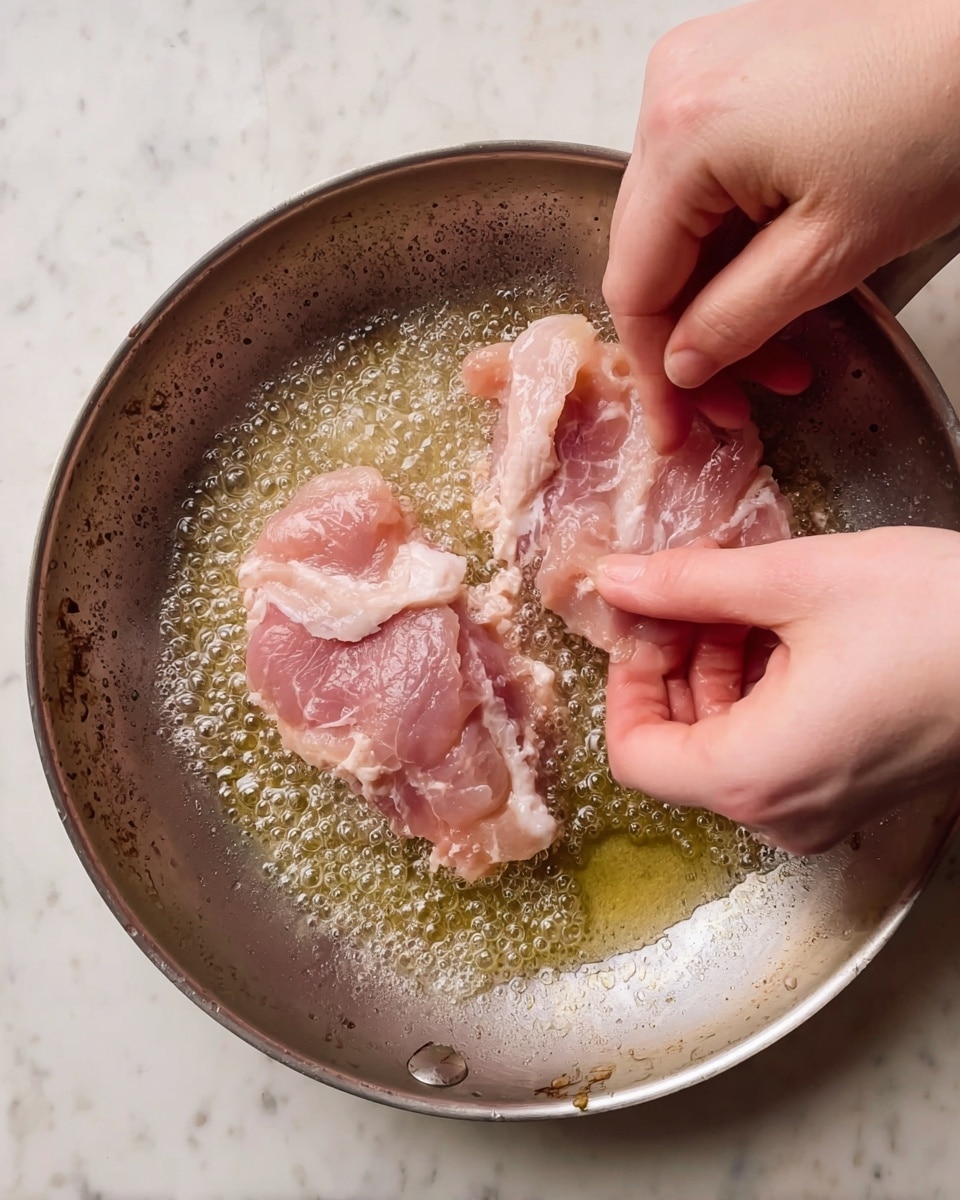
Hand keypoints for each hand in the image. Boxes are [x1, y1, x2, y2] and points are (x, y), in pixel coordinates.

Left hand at [595, 528, 959, 853]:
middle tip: (699, 592)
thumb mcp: (795, 582)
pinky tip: (788, 630)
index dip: (625, 682)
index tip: (646, 623)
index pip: (633, 755)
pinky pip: (773, 748)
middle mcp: (780, 812)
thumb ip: (689, 584)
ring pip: (725, 744)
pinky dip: (762, 690)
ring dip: (719, 669)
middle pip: (679, 745)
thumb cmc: (940, 620)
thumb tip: (615, 581)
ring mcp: (819, 809)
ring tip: (748, 601)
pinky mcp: (850, 791)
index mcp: (753, 775)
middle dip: (676, 662)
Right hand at [603, 0, 959, 451]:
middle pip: (649, 254)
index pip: (634, 284)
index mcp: (683, 134)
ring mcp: (694, 74)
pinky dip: (730, 241)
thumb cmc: (938, 119)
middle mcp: (670, 92)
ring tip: (780, 354)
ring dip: (718, 298)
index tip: (676, 428)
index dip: (654, 370)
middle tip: (736, 402)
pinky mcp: (726, 71)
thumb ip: (737, 322)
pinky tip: (771, 281)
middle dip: (693, 340)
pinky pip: (701, 180)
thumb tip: (680, 367)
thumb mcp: (831, 255)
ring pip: (677, 224)